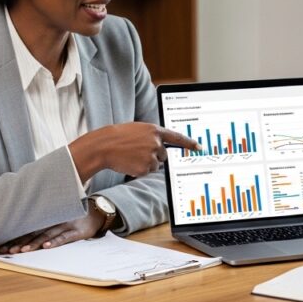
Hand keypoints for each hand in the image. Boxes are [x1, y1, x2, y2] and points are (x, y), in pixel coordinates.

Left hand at [0, 212, 103, 253]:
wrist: (96, 212)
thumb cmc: (74, 216)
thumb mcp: (58, 216)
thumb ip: (44, 223)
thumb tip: (25, 233)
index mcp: (47, 220)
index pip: (28, 230)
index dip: (16, 238)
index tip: (3, 246)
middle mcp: (54, 222)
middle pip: (34, 233)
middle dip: (20, 242)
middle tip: (8, 250)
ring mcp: (65, 226)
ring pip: (47, 235)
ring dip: (34, 243)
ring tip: (23, 250)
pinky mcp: (77, 231)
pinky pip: (64, 237)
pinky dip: (55, 241)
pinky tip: (47, 246)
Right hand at [69, 123, 199, 180]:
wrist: (103, 146)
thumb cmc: (118, 137)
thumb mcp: (137, 130)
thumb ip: (152, 136)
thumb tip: (162, 148)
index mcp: (154, 130)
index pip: (177, 137)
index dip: (189, 143)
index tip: (198, 147)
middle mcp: (156, 142)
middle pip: (164, 154)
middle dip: (154, 155)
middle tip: (137, 151)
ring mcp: (151, 155)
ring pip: (155, 164)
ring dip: (145, 163)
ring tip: (131, 156)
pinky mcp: (146, 167)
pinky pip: (147, 171)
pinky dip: (139, 170)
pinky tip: (129, 162)